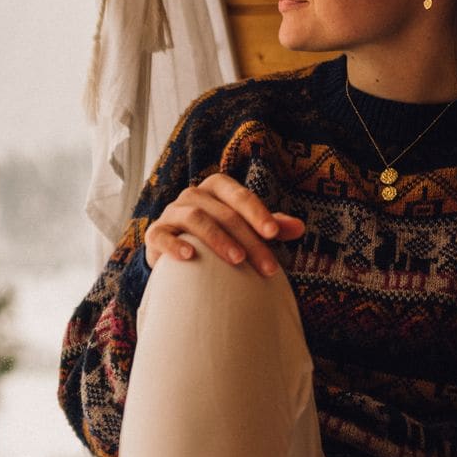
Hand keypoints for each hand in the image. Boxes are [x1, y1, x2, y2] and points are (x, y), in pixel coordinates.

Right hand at [146, 173, 304, 274]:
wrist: (179, 257)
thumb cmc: (219, 239)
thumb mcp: (246, 230)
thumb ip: (269, 226)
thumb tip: (301, 227)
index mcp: (216, 190)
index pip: (238, 194)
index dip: (257, 212)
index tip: (275, 234)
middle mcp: (192, 196)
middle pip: (223, 212)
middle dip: (248, 239)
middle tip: (268, 266)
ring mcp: (172, 213)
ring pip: (196, 218)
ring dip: (219, 239)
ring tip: (238, 260)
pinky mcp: (155, 234)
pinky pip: (162, 235)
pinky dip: (174, 245)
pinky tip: (189, 256)